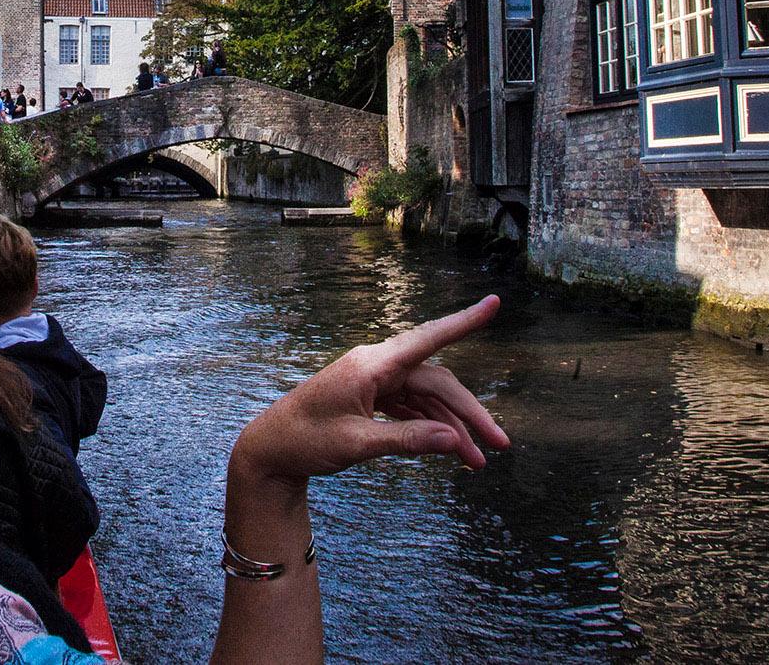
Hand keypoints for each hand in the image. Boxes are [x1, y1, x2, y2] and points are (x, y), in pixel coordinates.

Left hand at [230, 296, 509, 490]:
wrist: (269, 451)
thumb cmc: (306, 441)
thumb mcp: (357, 444)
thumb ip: (407, 440)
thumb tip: (454, 441)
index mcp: (371, 365)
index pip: (427, 339)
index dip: (463, 322)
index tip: (494, 304)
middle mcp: (377, 366)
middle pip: (437, 382)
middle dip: (469, 414)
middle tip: (500, 445)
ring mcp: (375, 381)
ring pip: (427, 398)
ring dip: (452, 427)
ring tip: (477, 463)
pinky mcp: (371, 398)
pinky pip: (411, 407)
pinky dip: (431, 428)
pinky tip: (450, 449)